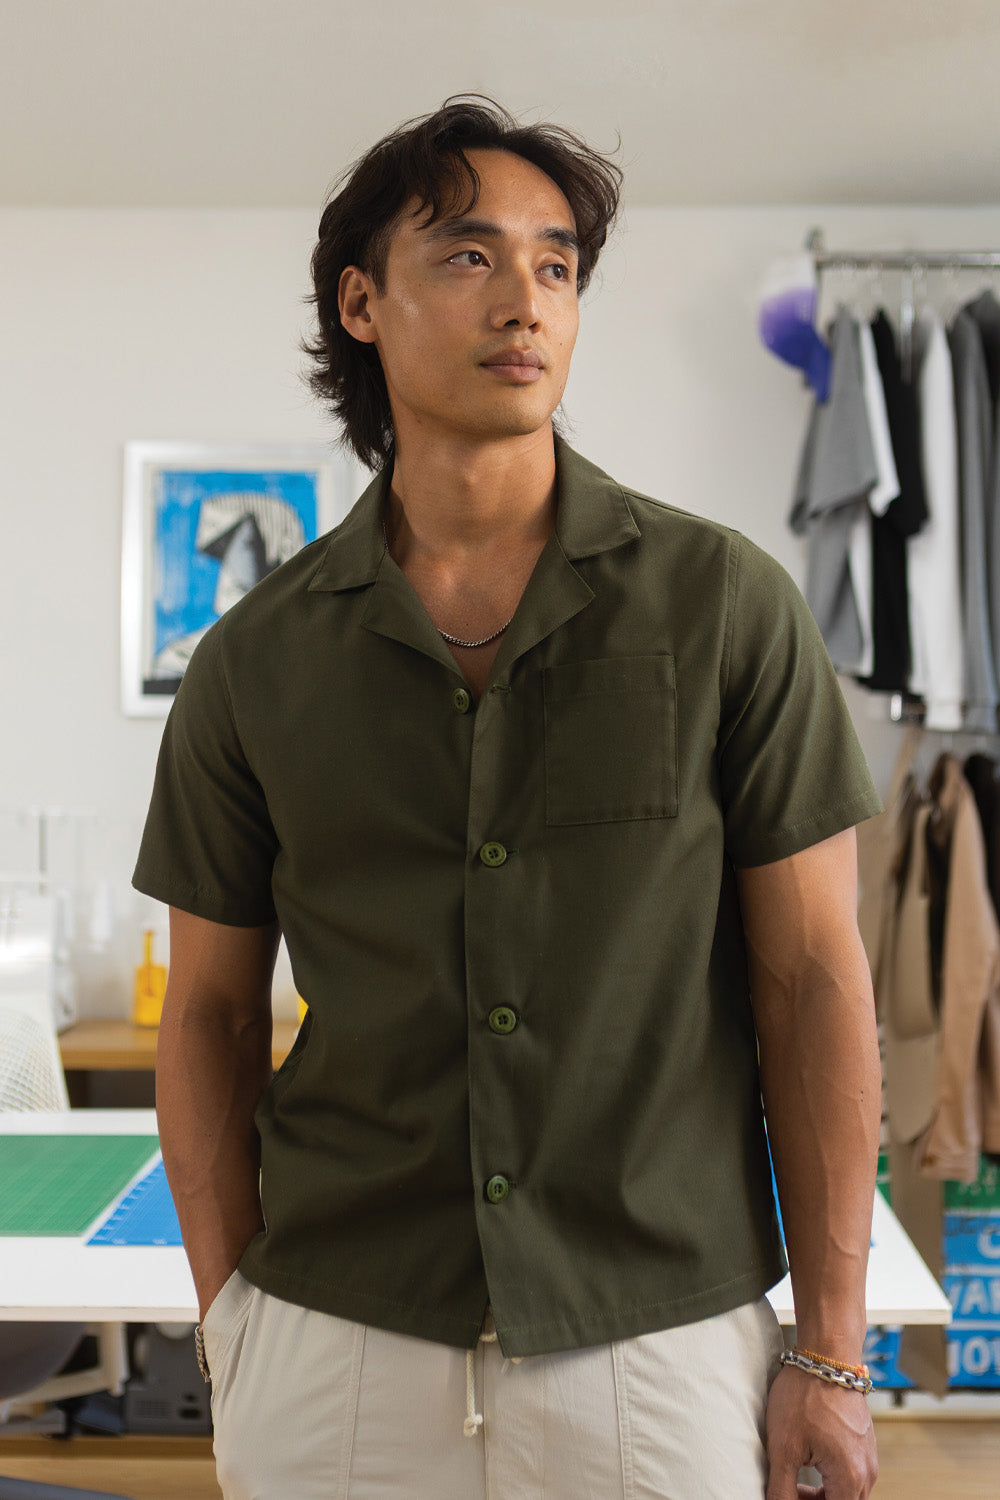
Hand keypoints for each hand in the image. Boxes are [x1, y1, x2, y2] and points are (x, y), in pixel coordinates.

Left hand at [765, 1366, 877, 1498]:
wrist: (826, 1355)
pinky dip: (831, 1477)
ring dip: (823, 1494)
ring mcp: (869, 1456)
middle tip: (788, 1489)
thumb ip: (781, 1489)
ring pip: (848, 1492)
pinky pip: (851, 1474)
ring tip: (794, 1474)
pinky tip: (808, 1460)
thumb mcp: (783, 1447)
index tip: (787, 1495)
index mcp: (850, 1477)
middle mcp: (867, 1471)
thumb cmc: (804, 1395)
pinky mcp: (864, 1443)